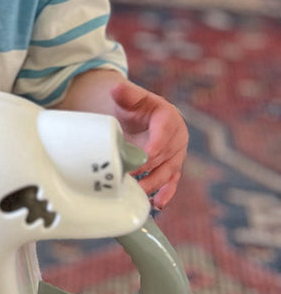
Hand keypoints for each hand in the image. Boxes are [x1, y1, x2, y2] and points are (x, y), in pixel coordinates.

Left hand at [109, 79, 187, 209]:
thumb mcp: (130, 97)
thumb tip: (116, 89)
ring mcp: (175, 155)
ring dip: (154, 184)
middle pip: (164, 156)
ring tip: (139, 193)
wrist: (138, 117)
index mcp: (169, 118)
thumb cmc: (135, 106)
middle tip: (129, 176)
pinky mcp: (171, 168)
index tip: (145, 155)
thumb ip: (125, 93)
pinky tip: (157, 204)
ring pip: (167, 172)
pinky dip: (165, 193)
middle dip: (147, 167)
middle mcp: (177, 138)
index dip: (156, 144)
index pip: (164, 132)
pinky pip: (171, 183)